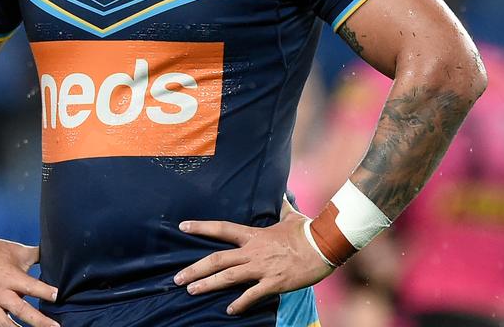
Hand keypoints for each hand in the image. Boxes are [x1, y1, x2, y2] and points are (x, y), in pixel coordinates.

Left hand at [174, 207, 333, 315]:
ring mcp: (262, 268)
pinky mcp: (274, 283)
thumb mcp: (291, 215)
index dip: (201, 227)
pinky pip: (252, 295)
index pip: (222, 228)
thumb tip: (281, 193)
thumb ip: (281, 206)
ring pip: (228, 277)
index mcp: (254, 235)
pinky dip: (239, 303)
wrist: (326, 245)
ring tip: (191, 291)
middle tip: (178, 278)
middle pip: (217, 259)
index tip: (182, 227)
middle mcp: (253, 251)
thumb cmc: (308, 230)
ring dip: (207, 284)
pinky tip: (229, 310)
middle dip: (195, 269)